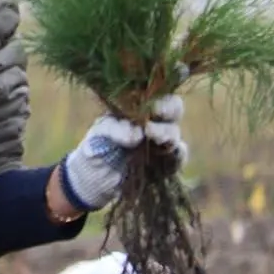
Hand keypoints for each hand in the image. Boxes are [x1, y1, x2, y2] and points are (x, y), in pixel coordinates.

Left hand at [58, 95, 187, 211]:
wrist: (93, 180)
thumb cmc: (95, 147)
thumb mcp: (99, 134)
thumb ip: (114, 129)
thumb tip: (137, 134)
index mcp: (136, 107)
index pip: (155, 93)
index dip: (159, 96)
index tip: (152, 106)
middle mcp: (153, 121)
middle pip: (173, 109)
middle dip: (169, 111)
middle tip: (155, 117)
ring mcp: (161, 142)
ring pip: (175, 132)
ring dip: (168, 134)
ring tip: (152, 136)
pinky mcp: (166, 164)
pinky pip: (179, 157)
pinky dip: (179, 154)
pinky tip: (174, 152)